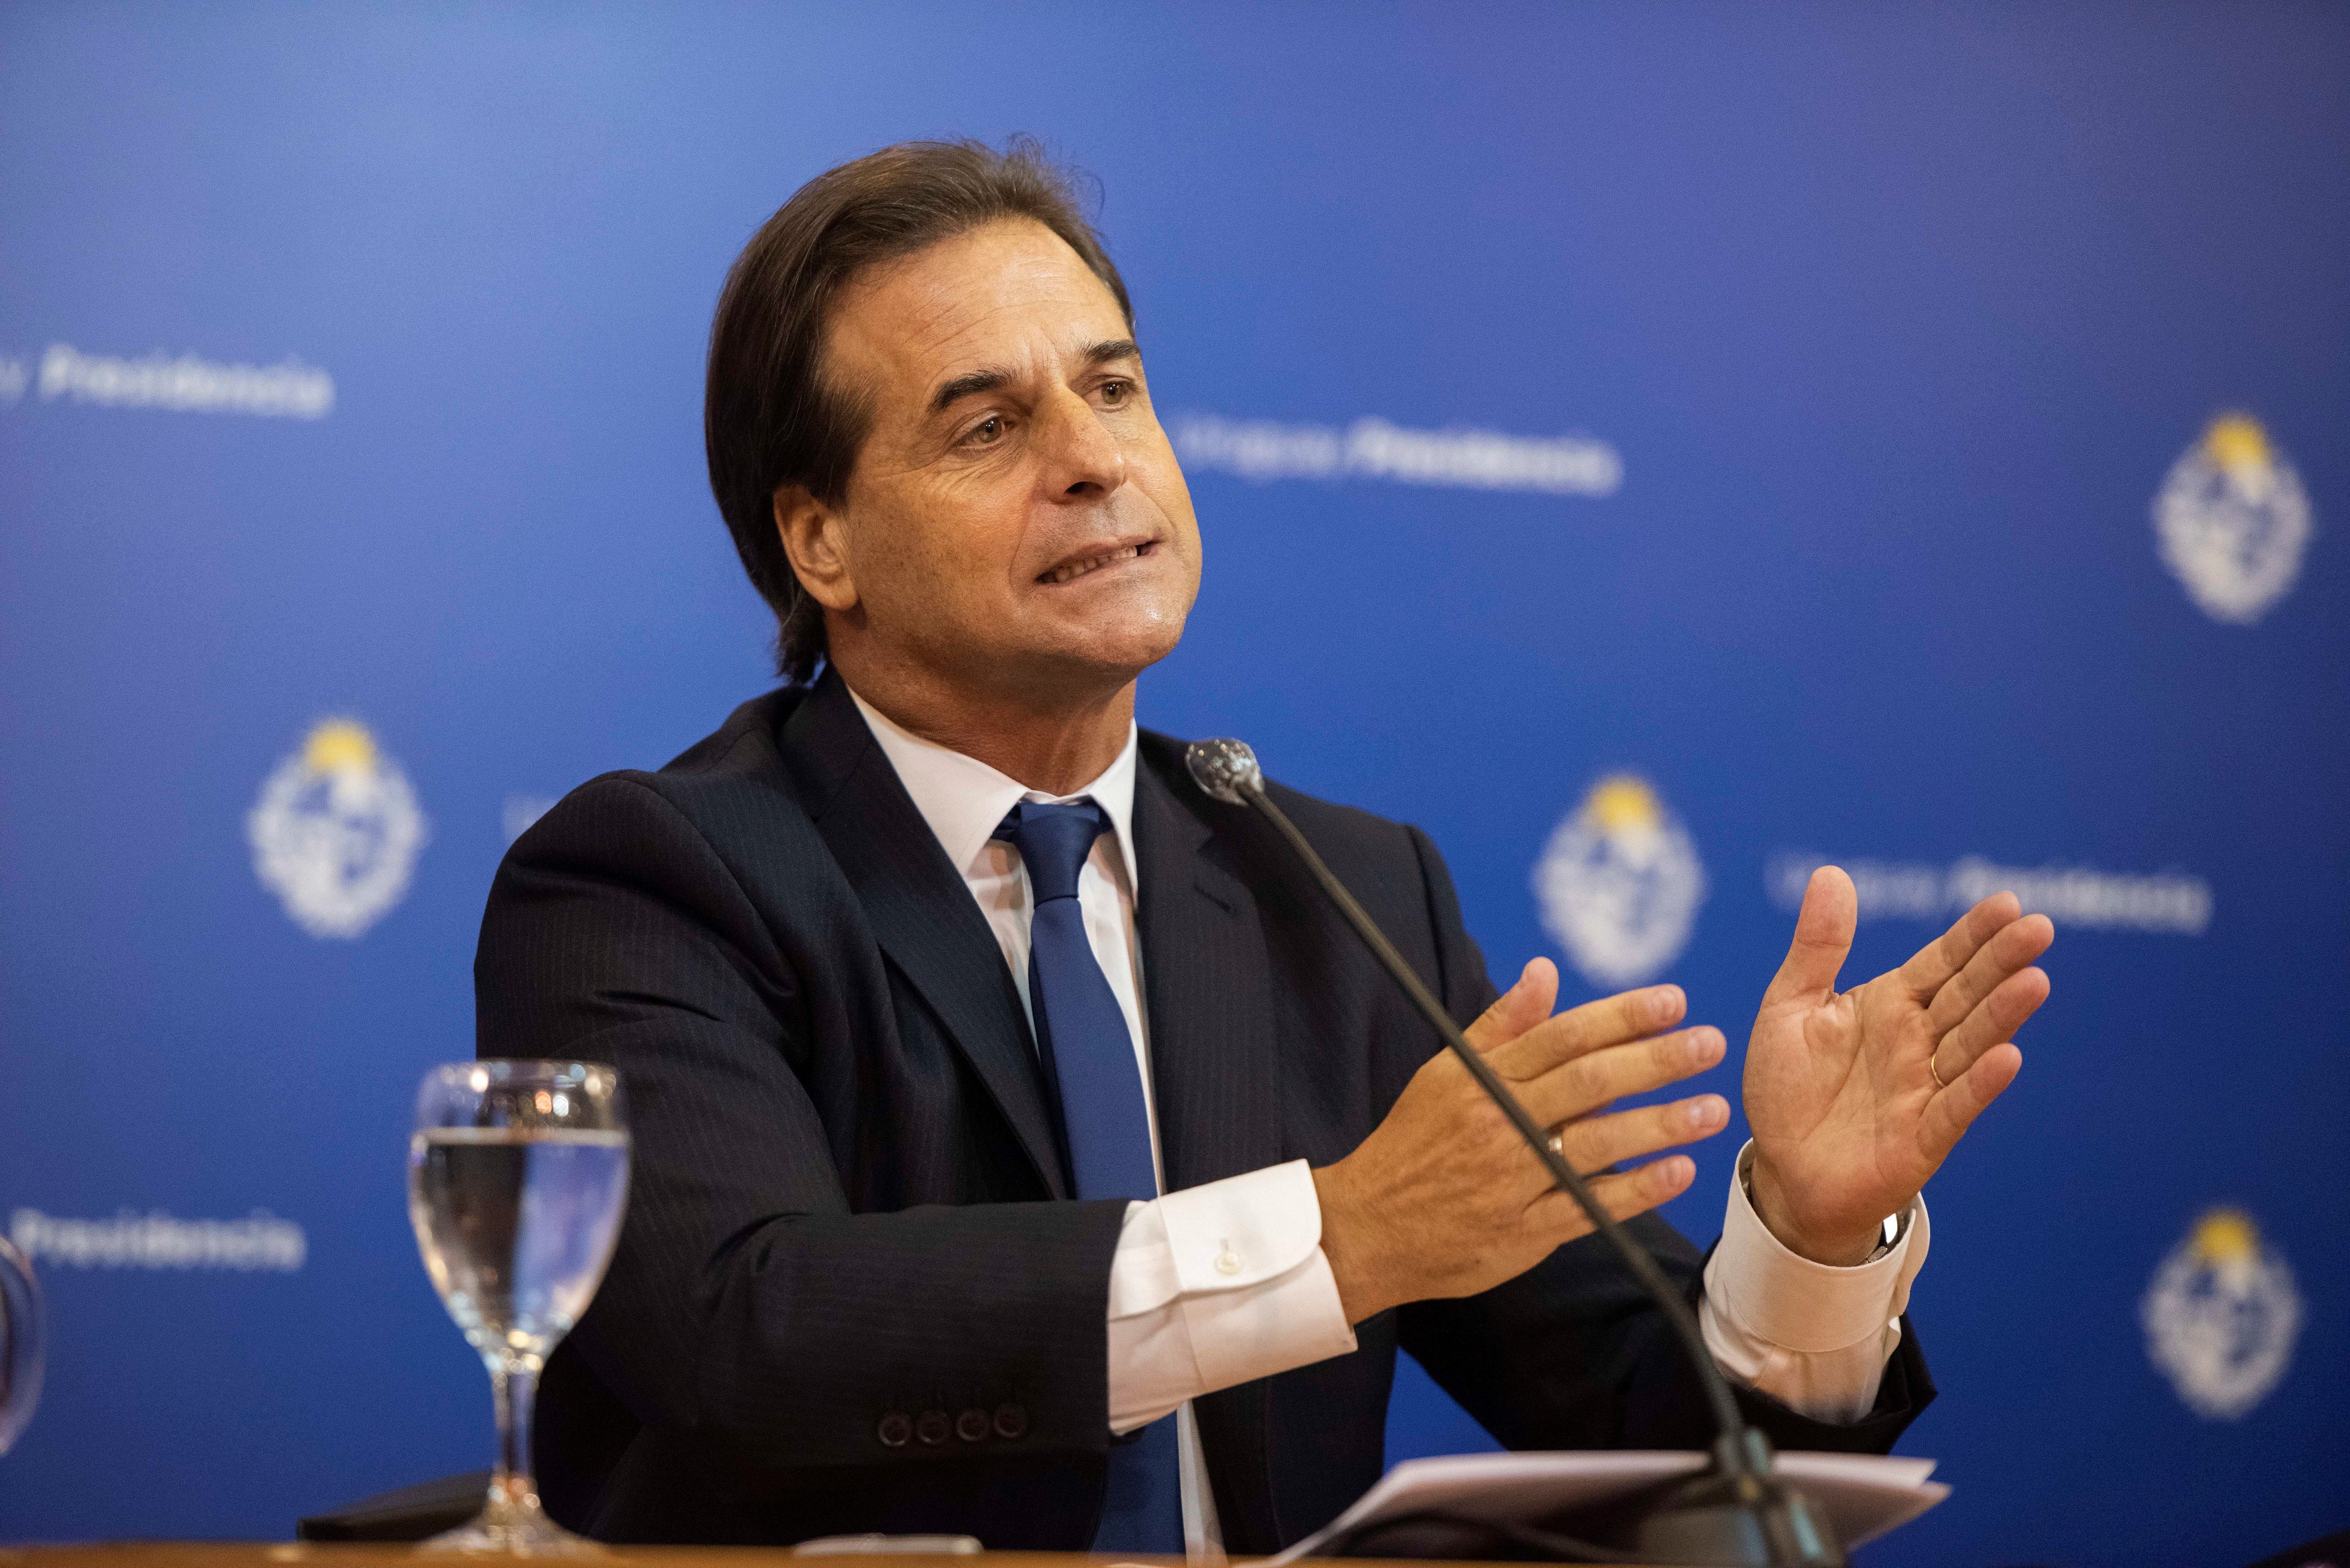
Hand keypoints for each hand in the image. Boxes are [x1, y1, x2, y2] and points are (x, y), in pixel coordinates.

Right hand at [1313, 958, 1731, 1323]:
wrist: (1368, 1228)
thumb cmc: (1413, 1143)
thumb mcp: (1444, 1073)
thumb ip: (1500, 1025)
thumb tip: (1544, 972)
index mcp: (1481, 1080)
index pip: (1562, 1036)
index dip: (1621, 1016)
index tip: (1672, 1001)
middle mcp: (1500, 1124)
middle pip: (1588, 1083)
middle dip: (1655, 1061)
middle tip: (1710, 1044)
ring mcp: (1513, 1180)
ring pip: (1596, 1145)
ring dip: (1660, 1125)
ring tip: (1712, 1109)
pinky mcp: (1523, 1233)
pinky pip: (1590, 1208)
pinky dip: (1636, 1190)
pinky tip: (1678, 1172)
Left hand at [1743, 867, 2051, 1265]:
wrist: (1782, 1170)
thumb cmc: (1788, 1086)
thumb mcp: (1789, 1007)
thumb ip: (1816, 947)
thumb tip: (1831, 873)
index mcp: (1889, 1004)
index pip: (1941, 962)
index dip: (1972, 935)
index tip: (2009, 902)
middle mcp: (1916, 1041)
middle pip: (1966, 995)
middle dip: (2001, 963)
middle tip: (2039, 928)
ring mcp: (1923, 1088)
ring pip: (1969, 1045)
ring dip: (2001, 1016)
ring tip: (2035, 981)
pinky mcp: (1921, 1137)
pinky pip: (1953, 1106)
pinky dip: (1978, 1084)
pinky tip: (2007, 1058)